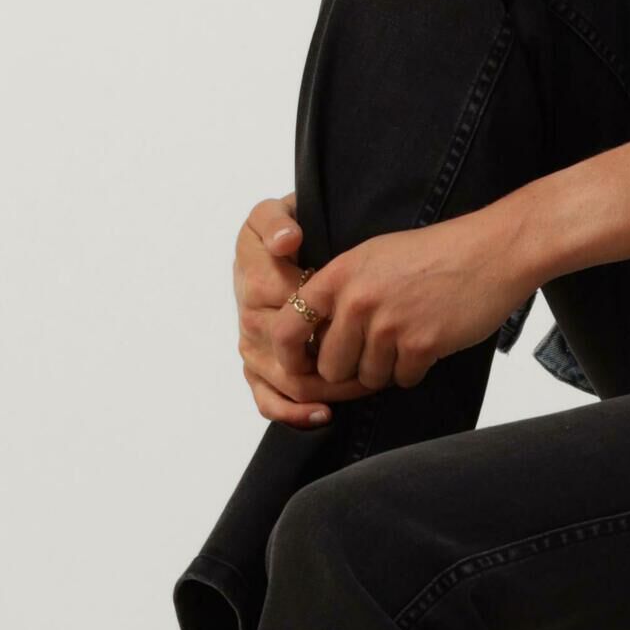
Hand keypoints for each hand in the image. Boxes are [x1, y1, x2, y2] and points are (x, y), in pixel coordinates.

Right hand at [234, 191, 372, 429]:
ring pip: (288, 384)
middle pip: (295, 359)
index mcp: (256, 283)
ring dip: (329, 392)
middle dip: (340, 368)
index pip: (297, 315)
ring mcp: (251, 348)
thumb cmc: (281, 231)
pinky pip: (267, 400)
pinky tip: (325, 415)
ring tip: (367, 388)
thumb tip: (288, 241)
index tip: (371, 329)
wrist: (272, 246)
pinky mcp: (255, 367)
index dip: (335, 326)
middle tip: (380, 367)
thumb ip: (276, 223)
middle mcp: (249, 319)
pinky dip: (294, 414)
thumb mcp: (276, 214)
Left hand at [295, 206, 536, 392]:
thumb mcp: (373, 257)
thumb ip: (339, 290)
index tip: (300, 368)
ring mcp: (389, 324)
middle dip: (351, 369)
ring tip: (408, 338)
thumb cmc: (435, 254)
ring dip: (387, 369)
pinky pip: (402, 380)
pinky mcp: (421, 344)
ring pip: (368, 378)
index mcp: (340, 276)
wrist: (491, 252)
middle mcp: (358, 300)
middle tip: (376, 352)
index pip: (287, 328)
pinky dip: (415, 369)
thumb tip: (315, 336)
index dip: (289, 357)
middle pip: (330, 367)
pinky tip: (429, 342)